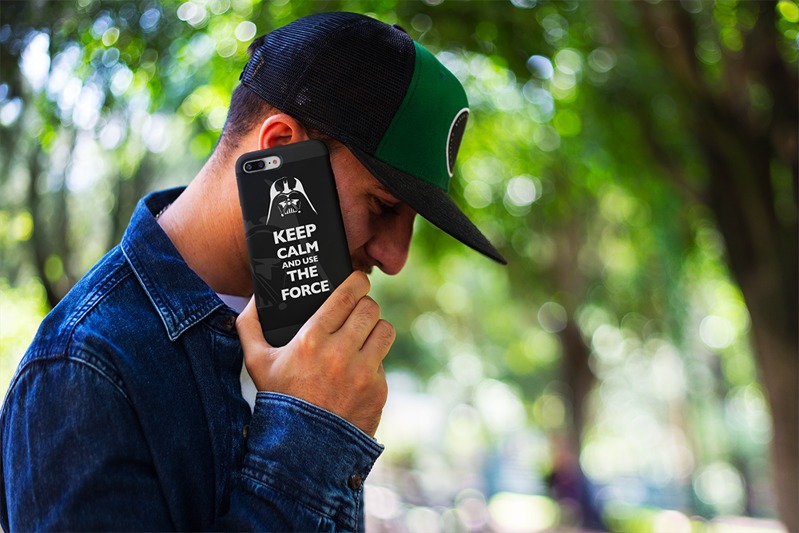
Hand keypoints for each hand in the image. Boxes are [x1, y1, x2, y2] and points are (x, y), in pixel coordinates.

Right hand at [236, 272, 393, 436]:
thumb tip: (254, 299)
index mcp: (312, 339)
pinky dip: (373, 362)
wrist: (302, 448)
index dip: (357, 282)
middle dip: (365, 305)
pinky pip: (383, 362)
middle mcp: (340, 353)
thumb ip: (250, 326)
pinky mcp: (378, 390)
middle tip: (359, 309)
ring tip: (365, 334)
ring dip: (375, 329)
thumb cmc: (279, 400)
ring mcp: (362, 372)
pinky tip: (358, 369)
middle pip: (370, 308)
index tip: (358, 280)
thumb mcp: (256, 363)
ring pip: (385, 330)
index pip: (348, 295)